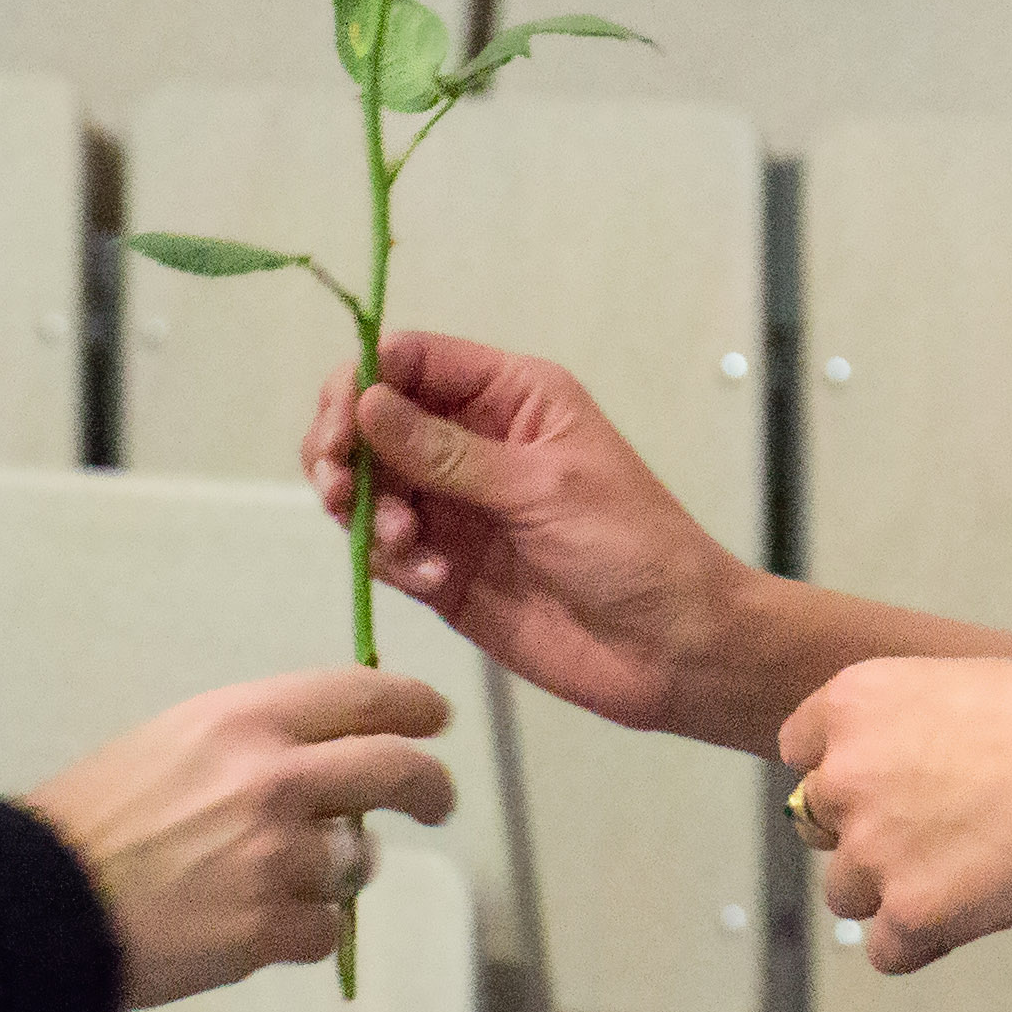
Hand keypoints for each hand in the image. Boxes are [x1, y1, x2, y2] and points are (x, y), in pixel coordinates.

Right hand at [24, 668, 454, 1008]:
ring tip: (279, 880)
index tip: (434, 718)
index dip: (410, 705)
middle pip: (396, 770)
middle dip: (430, 786)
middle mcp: (275, 778)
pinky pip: (324, 930)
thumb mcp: (173, 741)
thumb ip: (252, 744)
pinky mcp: (271, 928)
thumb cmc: (94, 816)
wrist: (42, 902)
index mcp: (244, 719)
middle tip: (437, 800)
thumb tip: (324, 761)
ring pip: (358, 862)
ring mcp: (278, 857)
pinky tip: (252, 925)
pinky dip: (300, 931)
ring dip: (337, 873)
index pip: (360, 696)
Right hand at [303, 330, 745, 738]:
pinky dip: (393, 561)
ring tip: (404, 543)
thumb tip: (367, 402)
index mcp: (510, 396)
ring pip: (368, 486)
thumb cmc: (632, 548)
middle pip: (372, 420)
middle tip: (340, 488)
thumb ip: (448, 452)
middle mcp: (472, 442)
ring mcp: (455, 507)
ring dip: (367, 511)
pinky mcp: (442, 568)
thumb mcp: (544, 487)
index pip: (411, 360)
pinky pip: (386, 550)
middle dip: (344, 450)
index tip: (342, 428)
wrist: (672, 650)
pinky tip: (434, 580)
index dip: (363, 383)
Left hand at [782, 658, 1011, 973]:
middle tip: (932, 831)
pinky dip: (918, 943)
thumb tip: (900, 768)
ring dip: (888, 890)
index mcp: (853, 703)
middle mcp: (845, 772)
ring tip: (958, 874)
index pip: (798, 749)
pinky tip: (962, 918)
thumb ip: (906, 724)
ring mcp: (872, 846)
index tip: (877, 786)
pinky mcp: (909, 911)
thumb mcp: (957, 683)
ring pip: (845, 892)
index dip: (839, 771)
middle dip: (864, 831)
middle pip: (817, 823)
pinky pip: (884, 950)